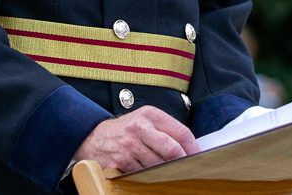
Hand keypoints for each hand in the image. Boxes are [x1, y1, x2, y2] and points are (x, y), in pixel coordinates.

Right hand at [73, 105, 199, 171]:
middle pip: (171, 149)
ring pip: (158, 165)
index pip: (180, 131)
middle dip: (182, 162)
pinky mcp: (120, 161)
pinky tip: (150, 175)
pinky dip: (149, 177)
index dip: (193, 147)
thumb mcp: (145, 120)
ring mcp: (129, 145)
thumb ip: (165, 130)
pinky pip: (142, 174)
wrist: (93, 137)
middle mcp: (140, 128)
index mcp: (150, 115)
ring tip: (168, 173)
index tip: (199, 157)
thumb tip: (189, 147)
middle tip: (188, 169)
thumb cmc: (125, 130)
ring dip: (166, 172)